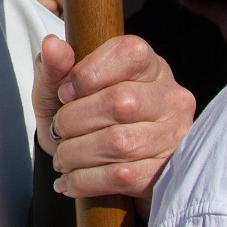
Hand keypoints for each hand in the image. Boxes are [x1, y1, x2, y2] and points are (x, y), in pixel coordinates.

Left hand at [33, 33, 194, 219]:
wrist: (103, 180)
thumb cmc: (80, 116)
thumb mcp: (58, 87)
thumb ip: (54, 65)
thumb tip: (52, 45)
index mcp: (147, 64)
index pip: (128, 54)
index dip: (87, 74)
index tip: (64, 93)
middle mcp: (170, 96)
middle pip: (121, 101)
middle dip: (75, 119)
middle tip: (58, 130)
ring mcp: (173, 135)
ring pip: (120, 142)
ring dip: (77, 153)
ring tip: (61, 157)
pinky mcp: (166, 172)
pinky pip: (123, 176)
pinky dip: (86, 180)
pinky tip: (69, 181)